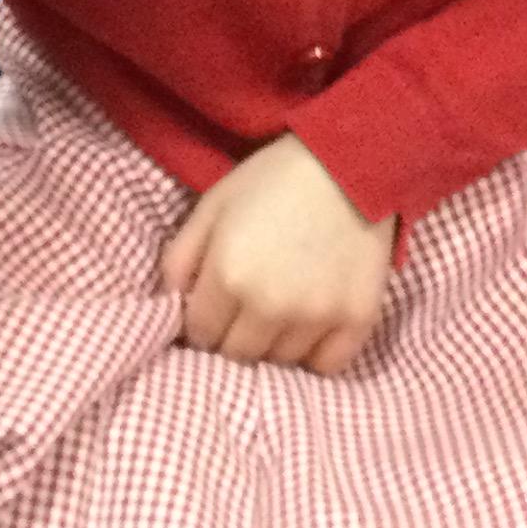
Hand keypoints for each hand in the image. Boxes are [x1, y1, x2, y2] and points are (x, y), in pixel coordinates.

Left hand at [158, 133, 394, 373]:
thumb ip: (180, 258)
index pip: (200, 335)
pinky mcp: (356, 319)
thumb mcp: (213, 206)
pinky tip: (311, 325)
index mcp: (228, 276)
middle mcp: (270, 306)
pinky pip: (327, 366)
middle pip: (238, 356)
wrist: (349, 162)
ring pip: (280, 362)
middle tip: (247, 308)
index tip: (214, 306)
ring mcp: (316, 317)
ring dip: (274, 343)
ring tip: (281, 309)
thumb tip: (170, 303)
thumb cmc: (273, 179)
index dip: (202, 321)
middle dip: (234, 335)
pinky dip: (315, 353)